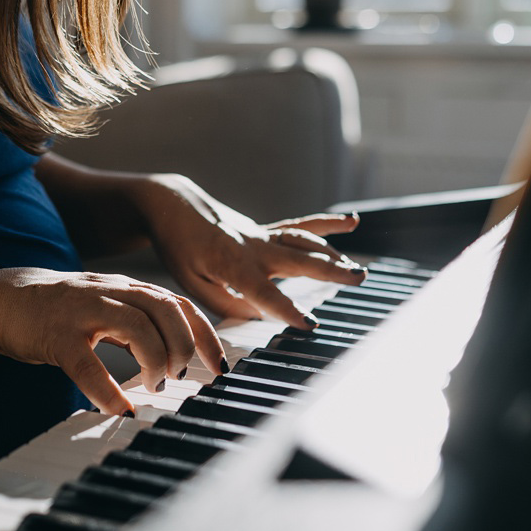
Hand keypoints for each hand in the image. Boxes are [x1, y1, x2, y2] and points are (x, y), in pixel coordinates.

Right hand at [0, 268, 224, 415]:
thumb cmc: (56, 310)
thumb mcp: (103, 306)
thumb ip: (137, 320)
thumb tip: (178, 351)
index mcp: (123, 288)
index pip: (177, 303)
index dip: (204, 333)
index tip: (218, 365)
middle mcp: (108, 292)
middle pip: (164, 308)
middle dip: (183, 345)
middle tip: (178, 376)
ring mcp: (81, 309)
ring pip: (136, 326)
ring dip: (155, 360)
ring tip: (153, 385)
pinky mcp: (55, 333)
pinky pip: (87, 364)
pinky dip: (107, 390)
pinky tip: (118, 409)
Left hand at [131, 174, 364, 328]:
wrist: (173, 207)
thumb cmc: (179, 249)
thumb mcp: (190, 283)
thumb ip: (224, 303)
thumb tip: (258, 315)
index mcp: (232, 265)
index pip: (265, 292)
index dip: (287, 309)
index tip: (311, 324)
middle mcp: (253, 248)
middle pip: (297, 260)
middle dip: (328, 271)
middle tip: (357, 278)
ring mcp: (261, 236)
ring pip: (303, 242)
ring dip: (332, 254)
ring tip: (357, 269)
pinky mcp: (264, 230)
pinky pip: (299, 227)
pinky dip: (326, 224)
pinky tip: (352, 222)